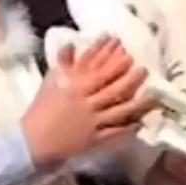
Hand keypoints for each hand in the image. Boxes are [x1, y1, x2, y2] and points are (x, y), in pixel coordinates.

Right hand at [23, 38, 157, 167]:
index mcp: (74, 86)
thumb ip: (63, 63)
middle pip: (112, 87)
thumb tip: (71, 44)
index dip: (111, 57)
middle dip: (129, 77)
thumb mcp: (50, 81)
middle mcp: (86, 102)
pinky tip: (140, 123)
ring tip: (152, 95)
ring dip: (137, 102)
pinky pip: (115, 132)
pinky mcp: (95, 139)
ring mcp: (92, 121)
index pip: (97, 67)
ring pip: (119, 110)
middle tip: (143, 68)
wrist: (33, 140)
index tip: (123, 47)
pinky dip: (128, 128)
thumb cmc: (42, 109)